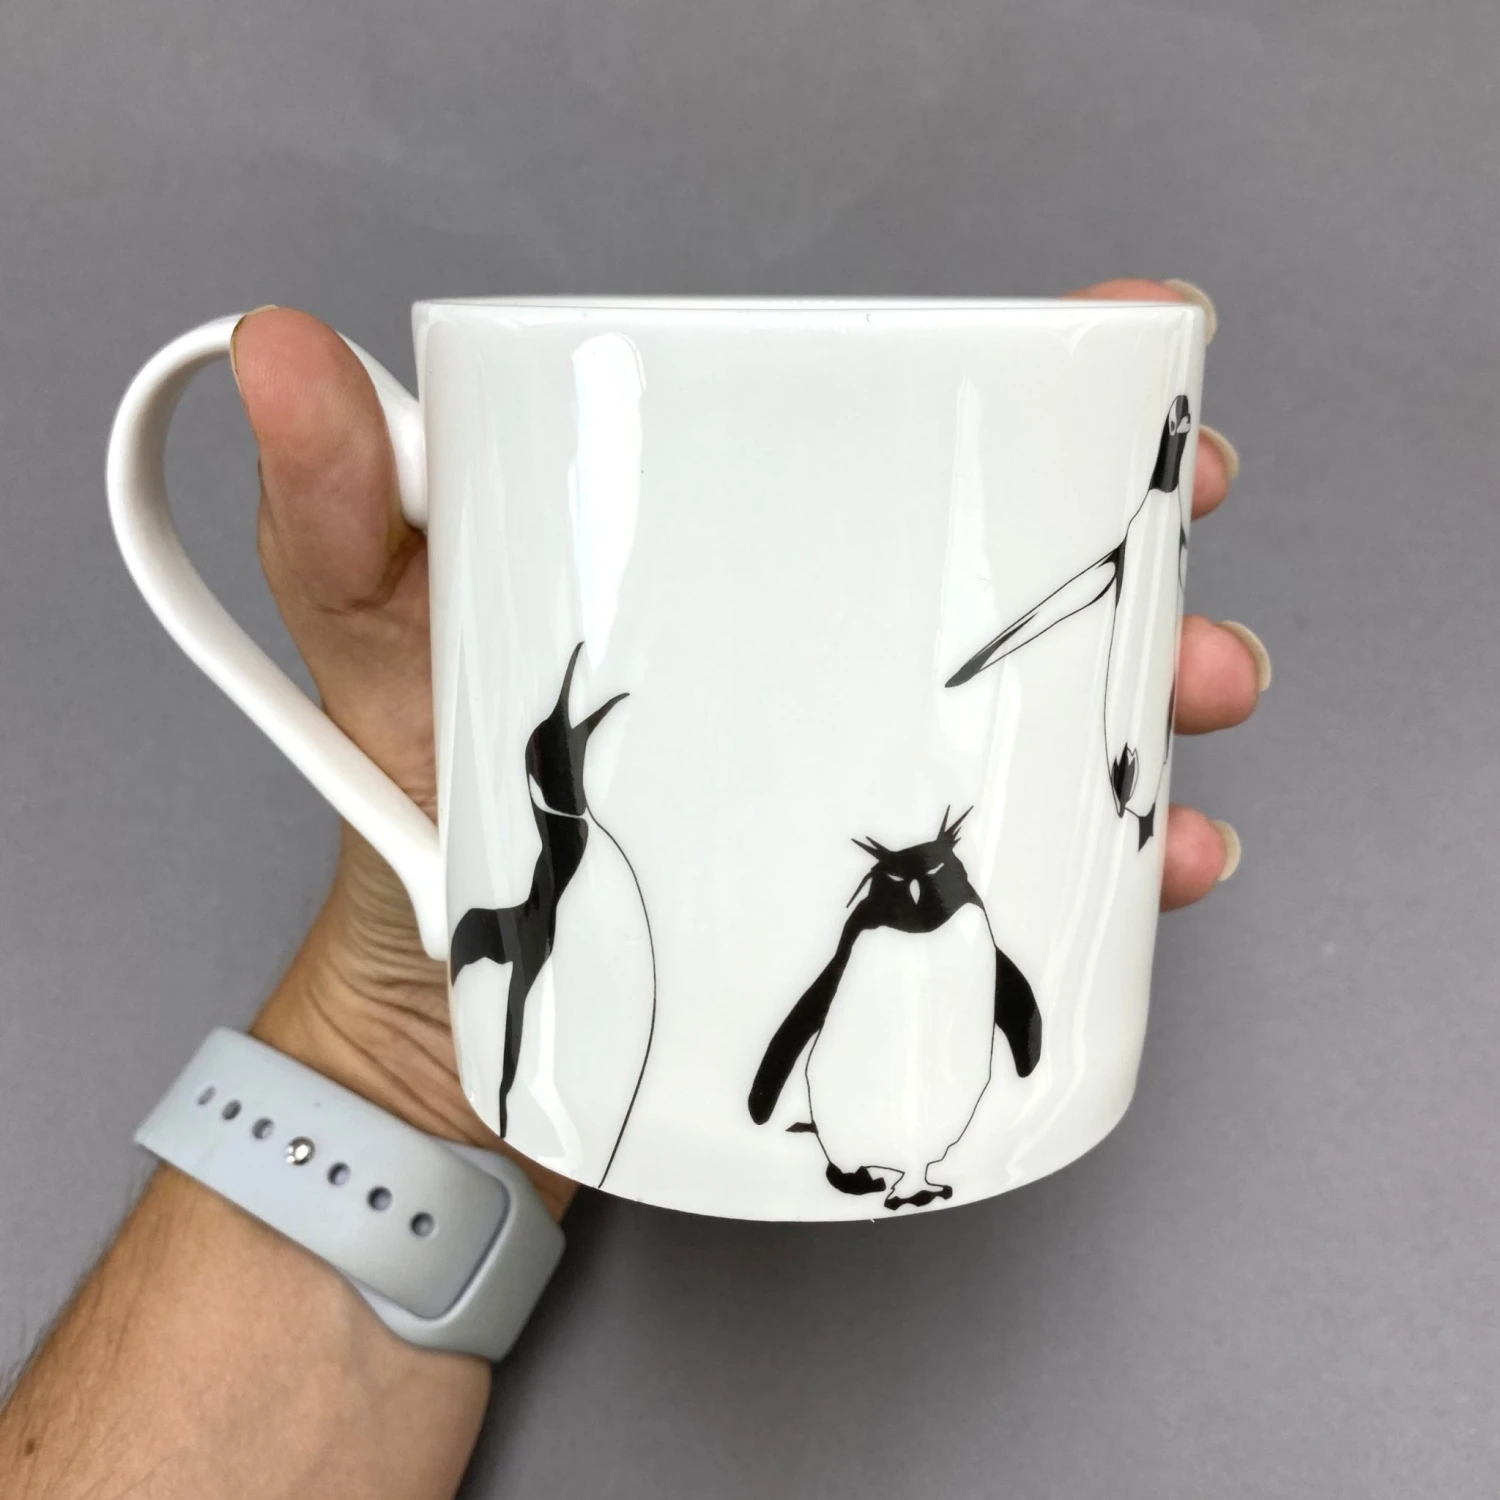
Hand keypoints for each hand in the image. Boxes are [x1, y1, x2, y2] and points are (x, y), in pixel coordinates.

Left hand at [234, 282, 1263, 1218]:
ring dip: (1157, 707)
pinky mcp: (872, 905)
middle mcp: (818, 658)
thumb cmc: (417, 809)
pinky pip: (1028, 871)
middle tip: (1183, 566)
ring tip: (1200, 710)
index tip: (1134, 363)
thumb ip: (334, 511)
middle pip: (1008, 585)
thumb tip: (277, 351)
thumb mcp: (370, 644)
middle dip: (1129, 562)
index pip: (900, 452)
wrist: (447, 1018)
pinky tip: (1163, 866)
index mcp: (740, 564)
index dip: (1032, 402)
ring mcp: (853, 781)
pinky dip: (1116, 865)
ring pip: (1049, 721)